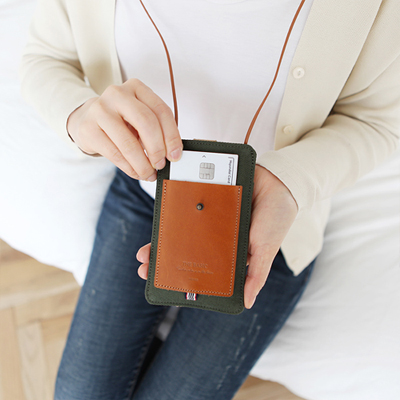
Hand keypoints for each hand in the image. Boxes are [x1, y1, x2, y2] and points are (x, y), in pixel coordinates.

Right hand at [67, 78, 182, 180]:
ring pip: (129, 143)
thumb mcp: (140, 118)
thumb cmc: (121, 121)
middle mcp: (117, 94)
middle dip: (157, 149)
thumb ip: (157, 130)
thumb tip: (173, 153)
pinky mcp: (88, 129)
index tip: (175, 154)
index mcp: (136, 87)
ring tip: (149, 173)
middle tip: (161, 164)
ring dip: (143, 164)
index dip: (171, 136)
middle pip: (146, 122)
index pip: (161, 110)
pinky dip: (129, 168)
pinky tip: (136, 172)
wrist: (87, 120)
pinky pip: (115, 154)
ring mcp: (100, 110)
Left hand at [136, 165, 297, 308]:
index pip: (203, 269)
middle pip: (186, 250)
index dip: (185, 277)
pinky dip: (173, 213)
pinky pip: (186, 206)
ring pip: (181, 230)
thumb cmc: (276, 219)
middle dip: (165, 261)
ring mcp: (209, 218)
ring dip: (162, 240)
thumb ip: (256, 275)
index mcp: (228, 252)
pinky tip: (159, 224)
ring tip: (144, 252)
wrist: (279, 181)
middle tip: (145, 267)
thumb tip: (246, 302)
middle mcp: (215, 236)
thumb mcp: (266, 249)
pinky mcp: (207, 198)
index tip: (165, 285)